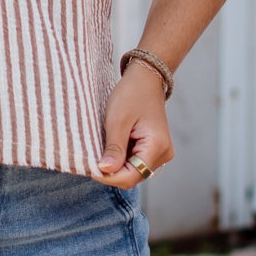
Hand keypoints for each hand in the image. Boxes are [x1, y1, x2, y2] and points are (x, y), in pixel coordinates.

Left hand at [92, 61, 174, 188]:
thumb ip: (114, 149)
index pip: (131, 177)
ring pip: (133, 171)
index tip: (91, 167)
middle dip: (112, 171)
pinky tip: (114, 144)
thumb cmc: (131, 94)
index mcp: (157, 147)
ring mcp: (160, 152)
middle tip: (94, 157)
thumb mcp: (117, 121)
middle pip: (133, 176)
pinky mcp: (155, 150)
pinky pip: (135, 162)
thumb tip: (105, 171)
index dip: (109, 176)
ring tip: (105, 147)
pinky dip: (122, 158)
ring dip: (116, 164)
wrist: (146, 79)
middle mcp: (163, 154)